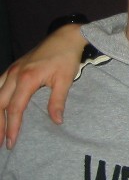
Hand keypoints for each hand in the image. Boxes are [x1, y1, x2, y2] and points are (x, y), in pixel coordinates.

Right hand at [0, 23, 86, 147]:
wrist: (65, 37)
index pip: (14, 108)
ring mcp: (11, 70)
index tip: (11, 142)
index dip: (12, 127)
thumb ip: (57, 101)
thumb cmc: (66, 58)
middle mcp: (14, 74)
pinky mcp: (12, 68)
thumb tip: (56, 121)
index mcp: (27, 79)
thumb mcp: (65, 80)